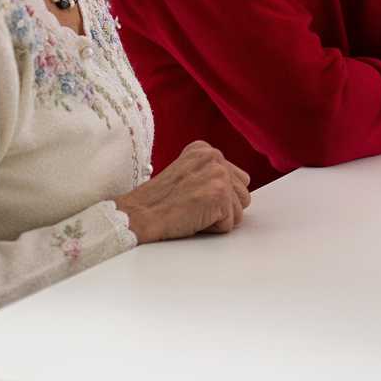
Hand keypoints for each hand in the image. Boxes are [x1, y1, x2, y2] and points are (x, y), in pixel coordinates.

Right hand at [114, 141, 251, 242]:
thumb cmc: (157, 202)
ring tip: (192, 212)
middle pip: (243, 195)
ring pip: (239, 210)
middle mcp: (215, 156)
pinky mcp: (219, 194)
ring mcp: (219, 174)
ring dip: (218, 219)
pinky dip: (212, 229)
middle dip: (222, 209)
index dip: (219, 198)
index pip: (238, 180)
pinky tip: (192, 219)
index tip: (195, 198)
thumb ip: (210, 174)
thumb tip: (237, 188)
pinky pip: (230, 224)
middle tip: (193, 207)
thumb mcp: (186, 173)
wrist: (137, 215)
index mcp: (207, 150)